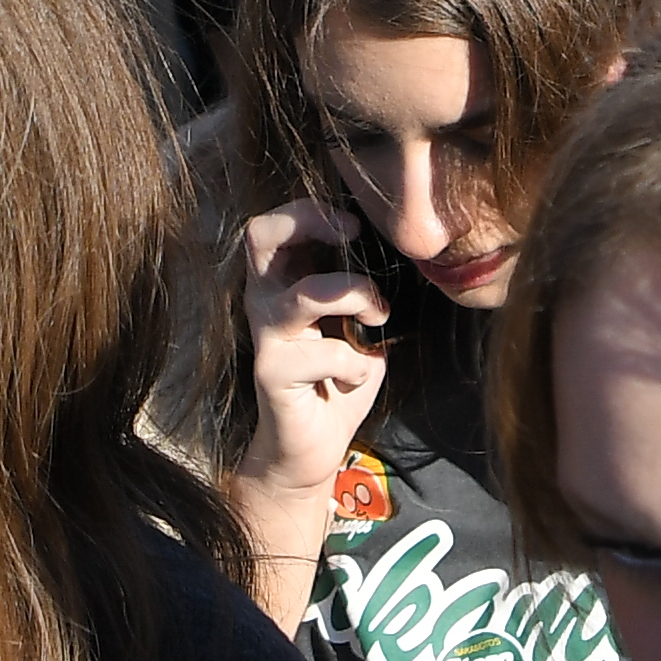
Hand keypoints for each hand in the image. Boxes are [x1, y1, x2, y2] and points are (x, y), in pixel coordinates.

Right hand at [212, 200, 393, 611]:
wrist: (311, 450)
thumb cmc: (336, 384)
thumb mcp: (355, 328)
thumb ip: (360, 292)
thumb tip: (399, 256)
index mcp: (283, 284)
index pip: (277, 224)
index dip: (313, 210)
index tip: (357, 225)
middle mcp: (265, 302)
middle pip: (261, 234)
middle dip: (311, 221)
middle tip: (351, 235)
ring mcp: (266, 338)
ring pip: (305, 292)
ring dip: (354, 295)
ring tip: (378, 315)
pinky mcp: (273, 374)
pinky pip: (328, 354)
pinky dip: (358, 364)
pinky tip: (358, 379)